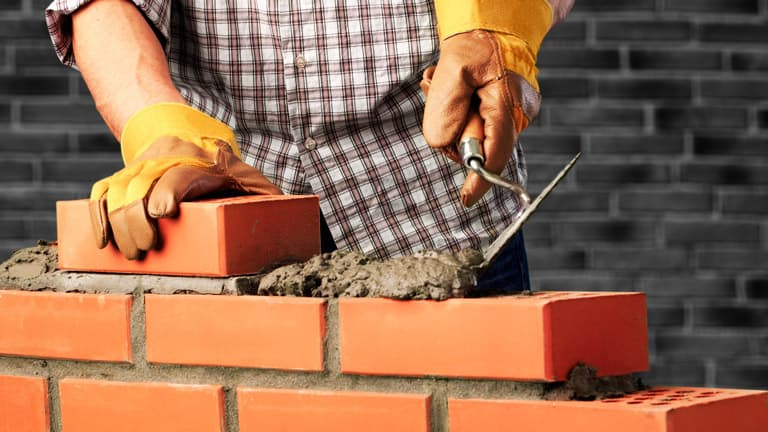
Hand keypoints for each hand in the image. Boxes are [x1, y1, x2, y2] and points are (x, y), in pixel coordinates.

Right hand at [89, 103, 280, 259]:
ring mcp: (147, 163)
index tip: (161, 213)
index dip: (169, 190)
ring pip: (121, 187)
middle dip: (138, 219)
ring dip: (118, 221)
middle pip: (144, 183)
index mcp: (207, 162)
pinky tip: (101, 239)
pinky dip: (98, 212)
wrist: (199, 139)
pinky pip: (105, 189)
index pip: (182, 172)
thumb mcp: (259, 186)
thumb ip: (271, 203)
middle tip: (144, 250)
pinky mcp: (129, 172)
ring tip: (129, 252)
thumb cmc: (235, 177)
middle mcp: (171, 157)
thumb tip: (286, 223)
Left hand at [421, 30, 540, 207]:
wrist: (495, 22)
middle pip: (479, 148)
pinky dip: (461, 113)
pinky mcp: (504, 111)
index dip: (479, 181)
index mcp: (508, 108)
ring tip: (447, 84)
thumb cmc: (477, 42)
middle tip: (441, 93)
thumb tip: (442, 144)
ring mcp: (512, 114)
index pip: (495, 156)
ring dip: (453, 117)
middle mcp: (517, 116)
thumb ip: (445, 111)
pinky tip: (456, 88)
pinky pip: (476, 124)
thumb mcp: (453, 71)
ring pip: (474, 135)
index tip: (466, 199)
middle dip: (454, 131)